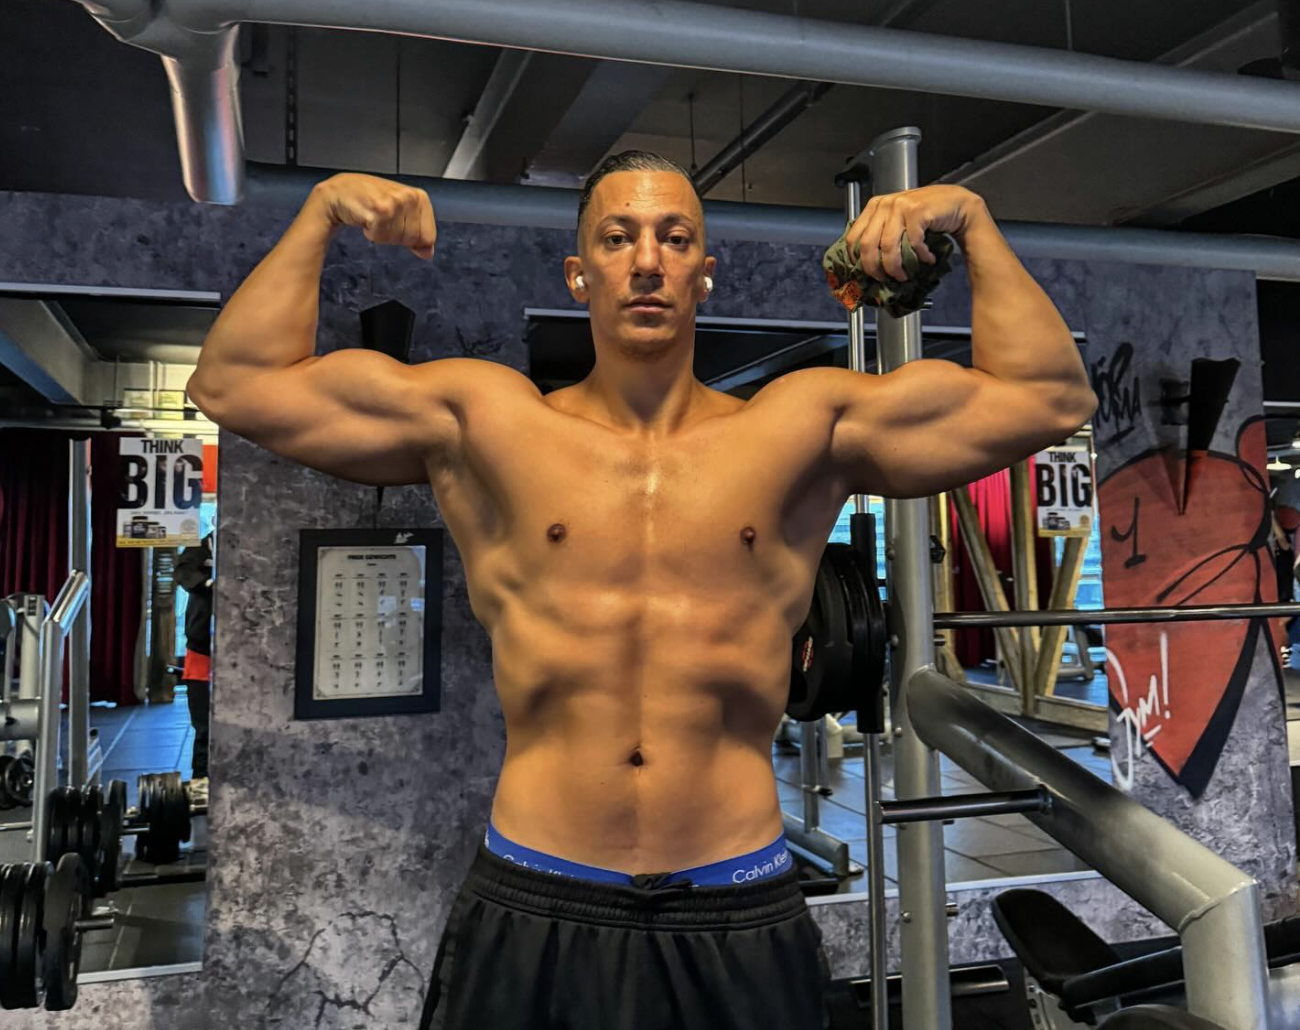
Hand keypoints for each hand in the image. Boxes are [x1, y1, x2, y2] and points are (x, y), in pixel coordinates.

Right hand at [311, 173, 436, 259]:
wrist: (340, 192)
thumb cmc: (370, 201)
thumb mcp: (399, 214)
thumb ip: (417, 233)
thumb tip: (428, 253)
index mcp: (420, 197)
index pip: (429, 237)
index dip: (412, 237)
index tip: (397, 224)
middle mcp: (410, 197)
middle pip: (413, 239)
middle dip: (396, 236)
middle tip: (382, 219)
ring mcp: (395, 202)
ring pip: (397, 239)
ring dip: (382, 234)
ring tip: (374, 217)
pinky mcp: (380, 209)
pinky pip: (381, 237)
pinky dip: (371, 233)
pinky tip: (366, 218)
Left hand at [846, 185, 985, 282]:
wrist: (955, 203)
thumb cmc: (926, 216)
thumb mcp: (897, 222)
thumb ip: (881, 235)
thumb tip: (866, 264)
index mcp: (874, 207)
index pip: (853, 238)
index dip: (856, 260)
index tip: (866, 274)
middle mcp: (884, 204)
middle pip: (867, 245)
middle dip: (875, 268)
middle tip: (886, 279)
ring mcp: (900, 205)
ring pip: (888, 247)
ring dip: (896, 267)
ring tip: (904, 275)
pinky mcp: (916, 210)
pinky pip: (912, 242)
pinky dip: (920, 256)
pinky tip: (927, 258)